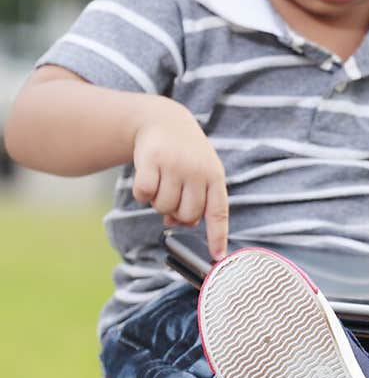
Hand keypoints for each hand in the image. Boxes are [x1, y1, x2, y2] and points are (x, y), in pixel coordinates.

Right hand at [131, 98, 228, 260]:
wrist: (164, 120)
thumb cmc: (185, 154)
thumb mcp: (199, 173)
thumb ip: (195, 199)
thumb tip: (176, 224)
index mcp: (215, 176)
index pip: (218, 212)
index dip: (218, 236)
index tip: (218, 257)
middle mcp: (197, 170)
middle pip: (186, 215)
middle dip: (176, 213)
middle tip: (172, 195)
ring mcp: (174, 165)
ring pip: (163, 207)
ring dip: (158, 201)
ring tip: (162, 182)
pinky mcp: (151, 160)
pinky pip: (143, 195)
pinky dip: (142, 194)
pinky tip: (147, 178)